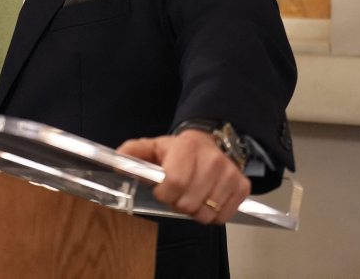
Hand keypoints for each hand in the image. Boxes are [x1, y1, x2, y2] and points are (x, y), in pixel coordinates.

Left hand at [117, 130, 250, 224]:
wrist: (210, 143)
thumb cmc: (177, 151)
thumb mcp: (153, 147)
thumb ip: (132, 153)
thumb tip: (116, 163)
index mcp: (187, 147)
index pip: (175, 183)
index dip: (164, 194)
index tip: (162, 191)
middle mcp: (213, 159)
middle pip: (189, 202)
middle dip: (177, 204)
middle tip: (177, 194)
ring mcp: (230, 173)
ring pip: (207, 213)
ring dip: (194, 211)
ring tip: (191, 197)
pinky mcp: (242, 186)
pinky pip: (223, 216)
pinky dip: (212, 215)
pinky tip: (205, 200)